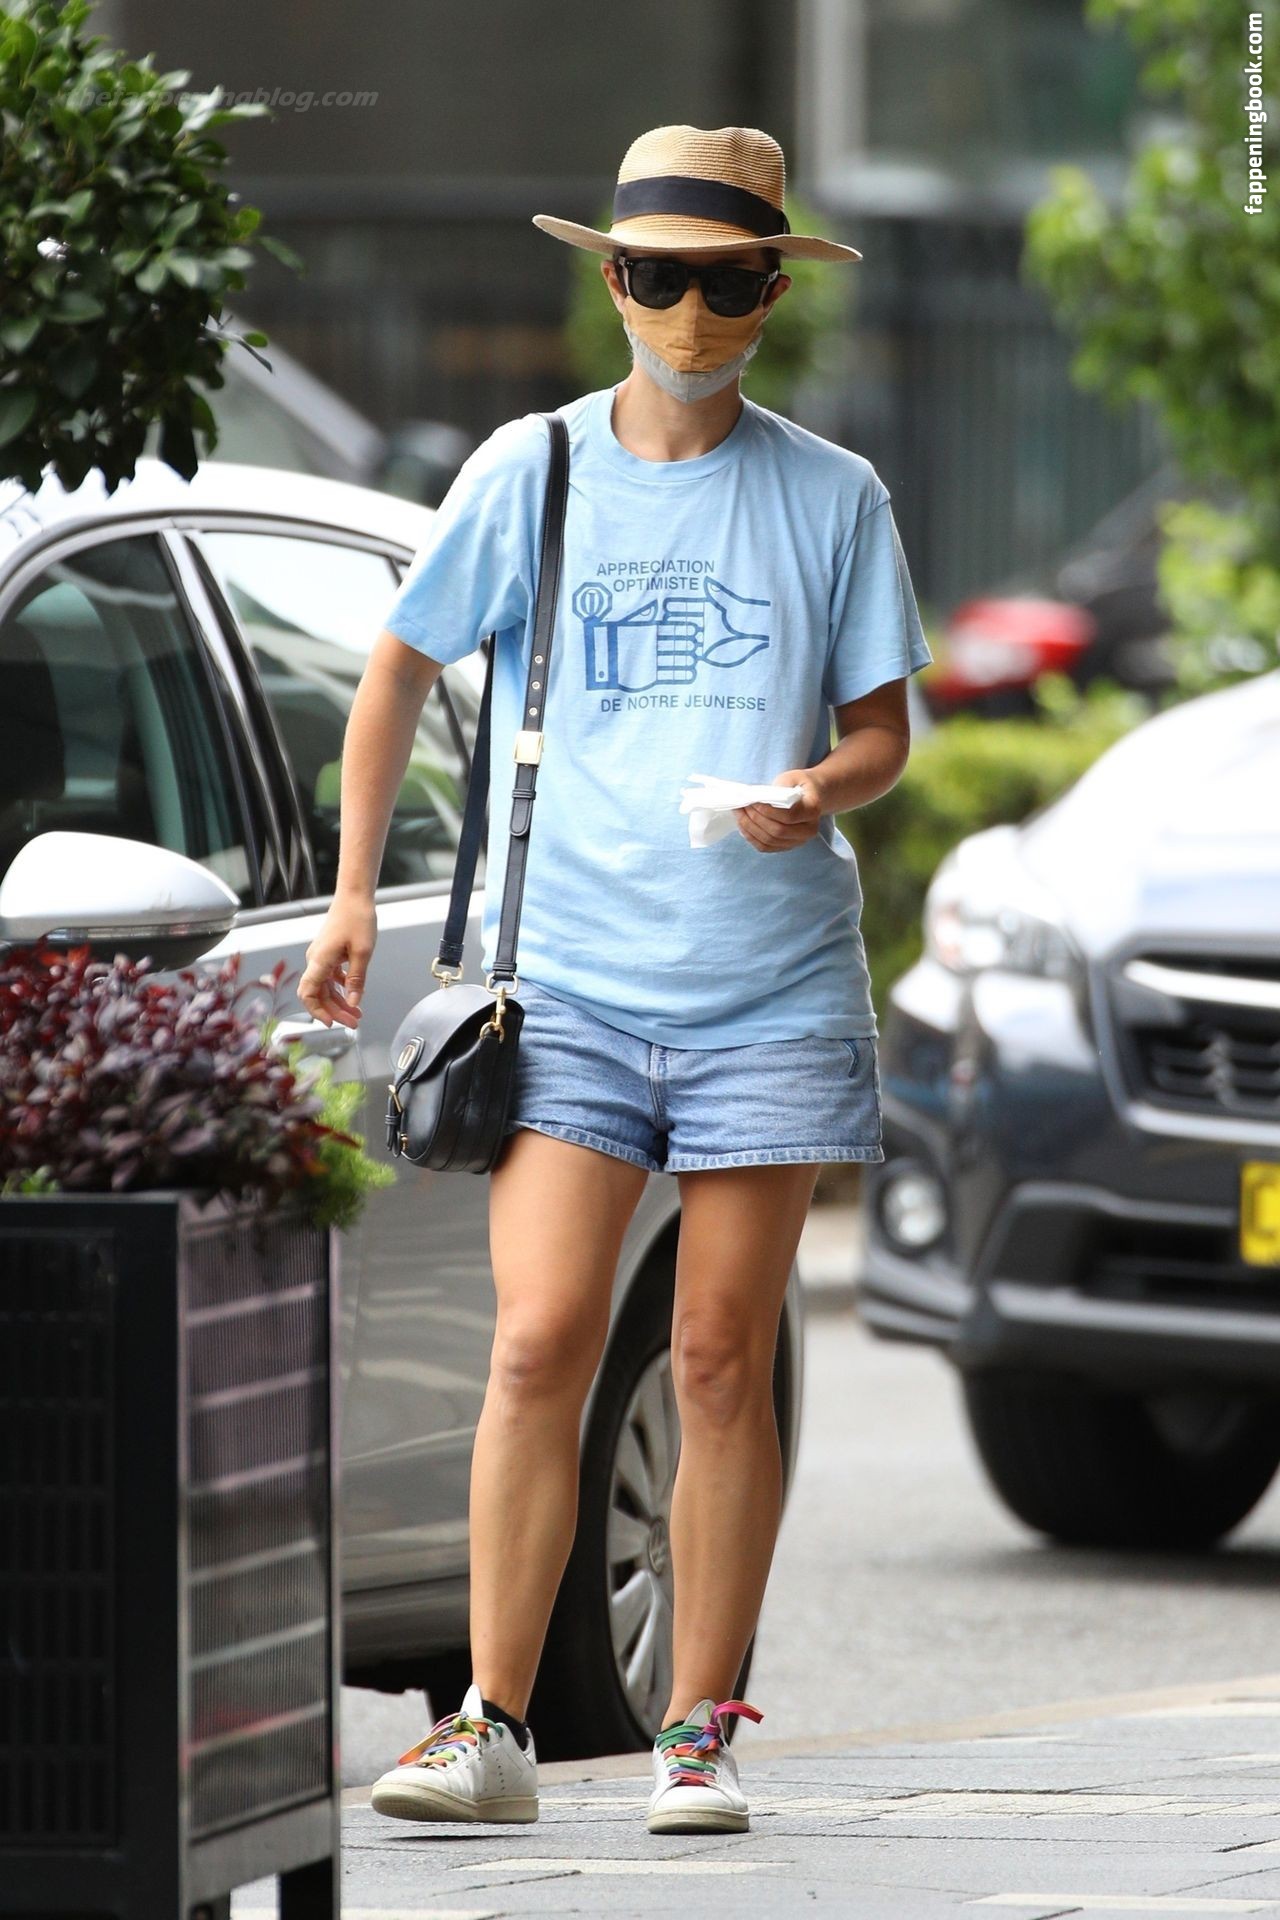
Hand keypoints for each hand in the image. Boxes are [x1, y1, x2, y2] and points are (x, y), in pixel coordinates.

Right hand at [299, 896, 376, 1028]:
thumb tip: (354, 1003)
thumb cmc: (357, 919)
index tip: (332, 1023)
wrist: (354, 897)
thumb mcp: (363, 953)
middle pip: (319, 994)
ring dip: (340, 1001)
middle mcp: (316, 960)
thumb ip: (357, 980)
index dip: (317, 1011)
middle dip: (335, 1011)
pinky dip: (342, 987)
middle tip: (354, 1022)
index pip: (308, 993)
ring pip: (326, 987)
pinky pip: (331, 976)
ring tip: (357, 1013)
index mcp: (319, 961)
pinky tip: (355, 993)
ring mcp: (322, 956)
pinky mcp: (329, 952)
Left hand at [736, 769, 824, 852]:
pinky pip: (765, 847)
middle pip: (778, 831)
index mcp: (813, 810)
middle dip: (756, 818)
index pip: (790, 816)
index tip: (753, 801)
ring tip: (739, 812)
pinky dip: (751, 836)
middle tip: (743, 805)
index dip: (768, 811)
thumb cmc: (798, 784)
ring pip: (769, 840)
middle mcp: (808, 830)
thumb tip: (759, 799)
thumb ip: (779, 787)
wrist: (808, 796)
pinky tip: (743, 824)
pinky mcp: (786, 846)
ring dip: (750, 827)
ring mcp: (797, 841)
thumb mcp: (791, 778)